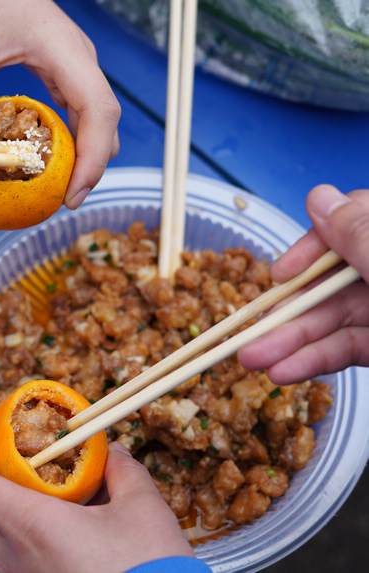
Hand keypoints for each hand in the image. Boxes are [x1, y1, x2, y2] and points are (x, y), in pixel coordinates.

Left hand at [0, 0, 119, 208]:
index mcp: (64, 50)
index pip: (98, 111)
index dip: (93, 159)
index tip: (71, 195)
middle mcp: (79, 58)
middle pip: (105, 121)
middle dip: (92, 166)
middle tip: (61, 202)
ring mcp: (74, 63)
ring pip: (95, 118)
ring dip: (83, 156)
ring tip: (54, 190)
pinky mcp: (61, 68)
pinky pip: (75, 111)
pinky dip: (67, 140)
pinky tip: (42, 162)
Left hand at [0, 426, 193, 572]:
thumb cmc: (149, 571)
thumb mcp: (143, 510)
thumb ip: (122, 472)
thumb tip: (112, 453)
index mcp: (29, 525)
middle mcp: (14, 557)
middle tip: (13, 463)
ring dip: (4, 510)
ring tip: (48, 495)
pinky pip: (13, 560)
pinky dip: (25, 536)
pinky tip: (66, 529)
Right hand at [238, 184, 368, 382]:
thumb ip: (361, 234)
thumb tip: (318, 196)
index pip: (346, 223)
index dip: (309, 249)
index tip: (282, 274)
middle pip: (328, 280)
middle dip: (285, 308)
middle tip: (246, 330)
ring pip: (331, 319)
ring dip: (289, 341)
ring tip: (251, 360)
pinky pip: (346, 347)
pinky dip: (314, 360)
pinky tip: (284, 371)